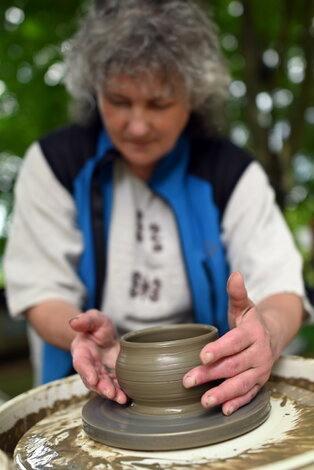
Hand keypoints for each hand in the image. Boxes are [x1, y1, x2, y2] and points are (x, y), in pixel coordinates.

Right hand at [70, 309, 127, 403]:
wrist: (104, 335)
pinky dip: (120, 392)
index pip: (82, 363)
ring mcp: (100, 373)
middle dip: (102, 387)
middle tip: (111, 393)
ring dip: (112, 393)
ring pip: (104, 386)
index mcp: (81, 352)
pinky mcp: (111, 377)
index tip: (93, 379)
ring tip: (121, 399)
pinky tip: (128, 396)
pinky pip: (115, 386)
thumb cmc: (96, 327)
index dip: (86, 371)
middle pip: (93, 380)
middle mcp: (89, 366)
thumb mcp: (94, 319)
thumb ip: (85, 320)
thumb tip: (74, 322)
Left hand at [183, 272, 273, 414]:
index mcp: (253, 334)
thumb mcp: (243, 306)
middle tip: (188, 380)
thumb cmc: (250, 321)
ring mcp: (260, 370)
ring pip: (241, 384)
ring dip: (223, 393)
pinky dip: (237, 403)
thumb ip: (236, 293)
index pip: (235, 342)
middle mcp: (259, 354)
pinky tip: (224, 410)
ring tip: (204, 400)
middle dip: (211, 374)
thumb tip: (235, 274)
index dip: (220, 349)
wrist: (272, 336)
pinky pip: (249, 395)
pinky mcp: (259, 383)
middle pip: (233, 366)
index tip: (203, 355)